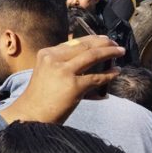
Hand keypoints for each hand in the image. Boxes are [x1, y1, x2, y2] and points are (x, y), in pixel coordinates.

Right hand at [0, 36, 122, 124]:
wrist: (31, 114)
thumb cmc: (40, 96)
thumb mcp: (46, 72)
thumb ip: (62, 63)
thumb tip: (86, 56)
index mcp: (46, 53)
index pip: (73, 42)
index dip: (91, 39)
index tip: (102, 38)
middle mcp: (54, 59)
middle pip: (84, 46)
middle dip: (103, 43)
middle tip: (115, 43)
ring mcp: (64, 71)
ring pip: (92, 56)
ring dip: (109, 52)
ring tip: (120, 52)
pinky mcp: (73, 86)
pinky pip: (96, 78)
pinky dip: (109, 74)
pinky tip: (116, 72)